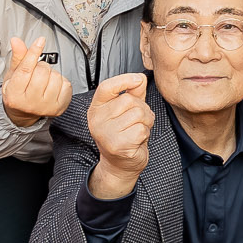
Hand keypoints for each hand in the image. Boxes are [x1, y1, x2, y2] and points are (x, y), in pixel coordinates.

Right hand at [2, 37, 71, 127]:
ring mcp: (45, 107)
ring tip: (44, 80)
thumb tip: (16, 40)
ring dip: (52, 73)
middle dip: (41, 66)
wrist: (24, 113)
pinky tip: (53, 86)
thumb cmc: (18, 92)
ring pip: (56, 76)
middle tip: (36, 72)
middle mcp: (30, 103)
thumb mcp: (13, 75)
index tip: (40, 41)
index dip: (33, 52)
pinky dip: (61, 81)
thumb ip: (18, 57)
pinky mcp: (59, 108)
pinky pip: (66, 84)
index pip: (25, 69)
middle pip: (42, 72)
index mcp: (14, 95)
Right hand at [86, 73, 153, 198]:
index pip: (106, 87)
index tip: (137, 79)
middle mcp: (97, 120)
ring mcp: (105, 133)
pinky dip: (145, 133)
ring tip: (137, 130)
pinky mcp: (117, 145)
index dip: (124, 80)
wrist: (120, 164)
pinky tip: (137, 140)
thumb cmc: (124, 136)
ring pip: (137, 114)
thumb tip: (140, 78)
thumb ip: (133, 93)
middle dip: (142, 109)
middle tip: (138, 121)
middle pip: (128, 100)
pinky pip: (141, 129)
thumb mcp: (126, 111)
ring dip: (145, 122)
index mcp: (97, 108)